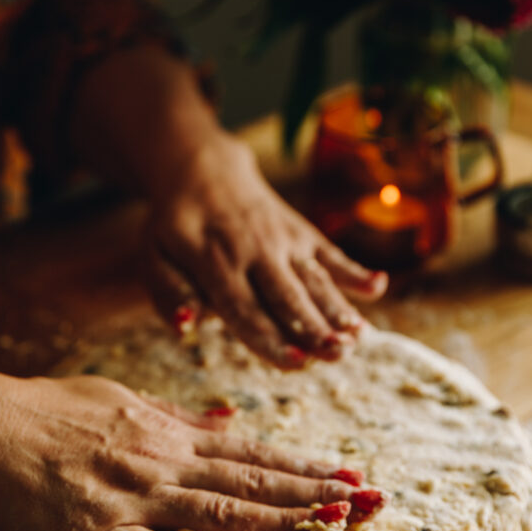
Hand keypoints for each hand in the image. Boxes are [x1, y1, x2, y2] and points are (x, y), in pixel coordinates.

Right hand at [0, 368, 370, 530]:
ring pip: (221, 512)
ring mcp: (135, 498)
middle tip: (368, 503)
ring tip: (333, 525)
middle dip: (313, 494)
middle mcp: (164, 462)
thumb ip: (180, 414)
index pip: (252, 453)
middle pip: (251, 481)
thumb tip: (231, 416)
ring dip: (281, 520)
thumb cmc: (51, 410)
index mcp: (170, 433)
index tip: (349, 476)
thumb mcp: (123, 399)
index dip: (303, 467)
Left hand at [69, 44, 386, 367]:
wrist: (203, 169)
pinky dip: (354, 270)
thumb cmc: (175, 226)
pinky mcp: (303, 233)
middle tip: (336, 354)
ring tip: (359, 337)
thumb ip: (169, 293)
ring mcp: (283, 240)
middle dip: (314, 327)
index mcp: (213, 261)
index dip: (271, 336)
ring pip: (314, 279)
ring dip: (338, 308)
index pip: (244, 307)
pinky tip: (378, 286)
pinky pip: (331, 253)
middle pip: (287, 295)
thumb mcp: (153, 257)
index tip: (296, 361)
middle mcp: (254, 250)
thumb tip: (188, 327)